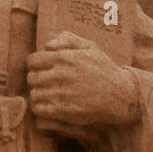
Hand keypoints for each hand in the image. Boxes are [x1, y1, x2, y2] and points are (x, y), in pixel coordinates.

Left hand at [26, 31, 140, 131]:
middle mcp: (61, 75)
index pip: (32, 61)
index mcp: (65, 57)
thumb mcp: (90, 47)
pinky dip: (40, 110)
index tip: (41, 70)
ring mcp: (62, 94)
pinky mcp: (64, 111)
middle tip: (44, 84)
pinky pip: (39, 111)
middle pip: (31, 79)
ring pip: (34, 95)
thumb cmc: (104, 70)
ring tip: (46, 96)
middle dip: (35, 81)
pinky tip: (48, 107)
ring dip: (38, 96)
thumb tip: (47, 45)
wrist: (121, 96)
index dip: (34, 65)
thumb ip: (68, 39)